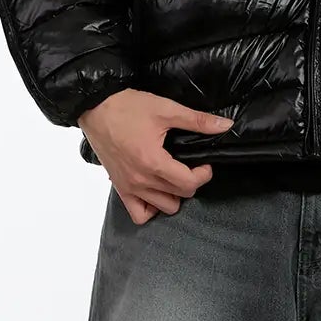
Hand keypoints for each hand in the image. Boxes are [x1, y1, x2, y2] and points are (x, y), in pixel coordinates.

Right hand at [79, 90, 235, 224]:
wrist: (94, 106)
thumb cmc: (127, 107)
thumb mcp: (166, 109)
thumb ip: (197, 120)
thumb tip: (225, 125)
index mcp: (154, 162)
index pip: (189, 184)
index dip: (203, 175)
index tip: (204, 163)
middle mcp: (141, 180)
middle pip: (179, 197)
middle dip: (190, 182)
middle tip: (189, 166)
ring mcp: (128, 186)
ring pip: (162, 208)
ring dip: (173, 196)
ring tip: (173, 178)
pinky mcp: (119, 187)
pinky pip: (138, 214)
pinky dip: (150, 208)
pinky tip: (155, 192)